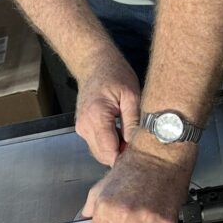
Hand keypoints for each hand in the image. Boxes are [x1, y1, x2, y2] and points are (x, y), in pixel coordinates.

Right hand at [75, 48, 140, 165]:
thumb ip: (133, 122)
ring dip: (116, 150)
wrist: (94, 64)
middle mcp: (84, 126)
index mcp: (96, 116)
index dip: (126, 157)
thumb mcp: (132, 96)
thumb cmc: (115, 74)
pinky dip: (110, 144)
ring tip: (129, 135)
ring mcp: (81, 128)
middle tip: (137, 144)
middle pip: (104, 156)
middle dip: (121, 155)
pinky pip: (97, 145)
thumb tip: (136, 146)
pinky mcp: (82, 128)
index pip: (110, 152)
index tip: (140, 153)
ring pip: (100, 153)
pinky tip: (120, 132)